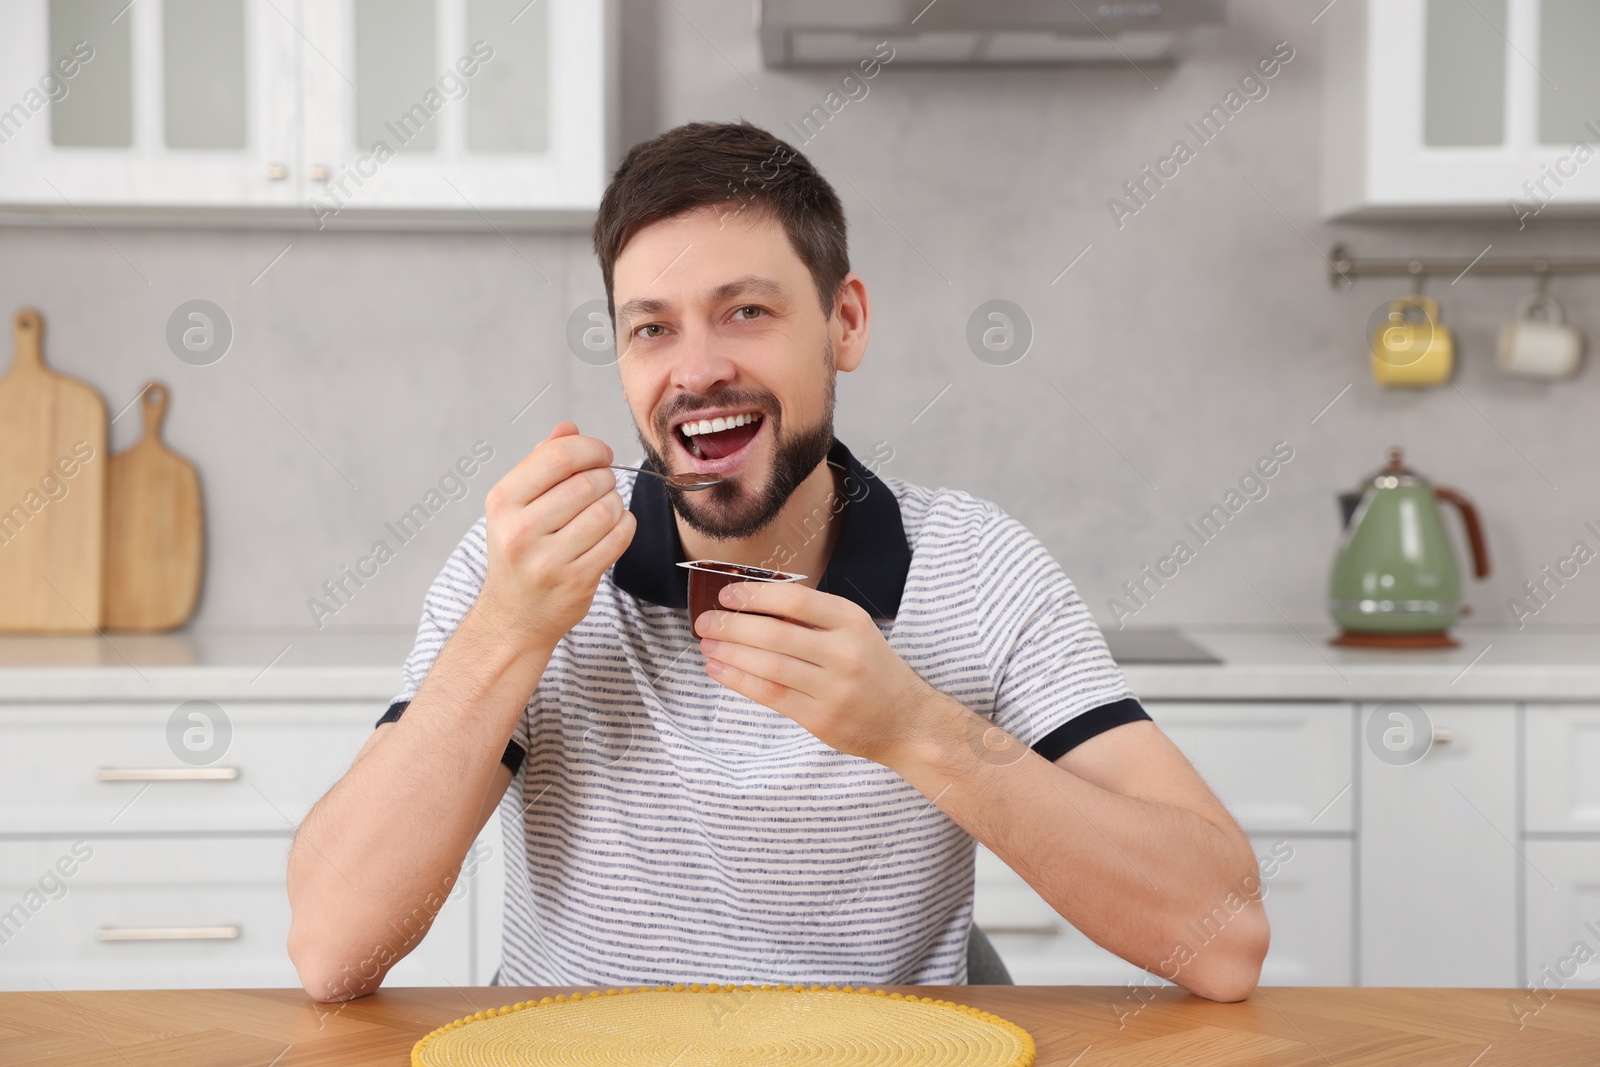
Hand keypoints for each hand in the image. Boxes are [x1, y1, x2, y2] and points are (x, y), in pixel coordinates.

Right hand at [475, 421, 634, 653]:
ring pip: (607, 509)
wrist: (514, 615)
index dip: (590, 448)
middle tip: (603, 485)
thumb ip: (541, 462)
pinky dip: (624, 526)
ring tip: (604, 509)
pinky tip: (612, 528)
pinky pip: (619, 538)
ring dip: (615, 503)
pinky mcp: (576, 580)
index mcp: (502, 502)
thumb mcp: (516, 504)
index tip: (601, 454)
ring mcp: (548, 560)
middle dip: (605, 477)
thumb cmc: (519, 551)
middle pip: (587, 482)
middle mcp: (520, 531)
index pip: (558, 457)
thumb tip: (568, 427)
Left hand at [693, 582, 959, 766]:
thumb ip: (813, 619)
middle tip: (705, 622)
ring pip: (768, 666)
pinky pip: (770, 695)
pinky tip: (720, 670)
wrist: (908, 721)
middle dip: (732, 626)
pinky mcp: (820, 719)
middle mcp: (844, 653)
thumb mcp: (855, 632)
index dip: (755, 596)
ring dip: (730, 653)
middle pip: (775, 634)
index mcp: (852, 622)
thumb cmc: (874, 670)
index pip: (795, 601)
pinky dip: (739, 681)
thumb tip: (752, 604)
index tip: (727, 595)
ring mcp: (833, 689)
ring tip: (707, 645)